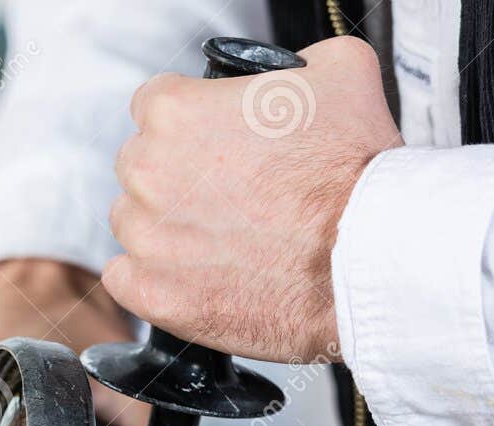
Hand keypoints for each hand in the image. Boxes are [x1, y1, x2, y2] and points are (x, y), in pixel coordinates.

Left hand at [102, 36, 401, 362]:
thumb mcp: (342, 71)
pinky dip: (156, 279)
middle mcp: (148, 172)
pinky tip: (198, 274)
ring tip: (223, 236)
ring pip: (133, 223)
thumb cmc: (353, 172)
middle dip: (176, 176)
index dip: (191, 122)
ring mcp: (147, 238)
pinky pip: (126, 279)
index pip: (154, 106)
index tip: (214, 142)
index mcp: (175, 114)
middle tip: (229, 194)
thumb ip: (294, 64)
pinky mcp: (153, 293)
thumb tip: (291, 72)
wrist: (367, 256)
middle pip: (140, 165)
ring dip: (166, 228)